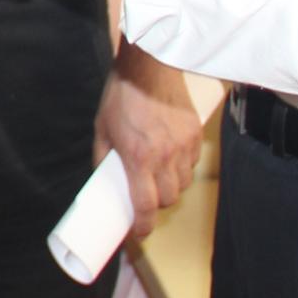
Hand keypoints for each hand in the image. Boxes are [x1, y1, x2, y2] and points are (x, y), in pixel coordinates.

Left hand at [95, 43, 203, 241]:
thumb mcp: (102, 129)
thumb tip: (102, 179)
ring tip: (157, 176)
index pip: (146, 205)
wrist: (148, 66)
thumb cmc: (122, 96)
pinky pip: (192, 164)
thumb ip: (102, 157)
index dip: (143, 226)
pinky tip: (170, 158)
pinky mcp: (195, 134)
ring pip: (183, 184)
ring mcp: (183, 146)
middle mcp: (164, 156)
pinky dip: (182, 168)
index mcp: (138, 157)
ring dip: (171, 187)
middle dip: (157, 204)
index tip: (139, 232)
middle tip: (146, 198)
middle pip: (169, 199)